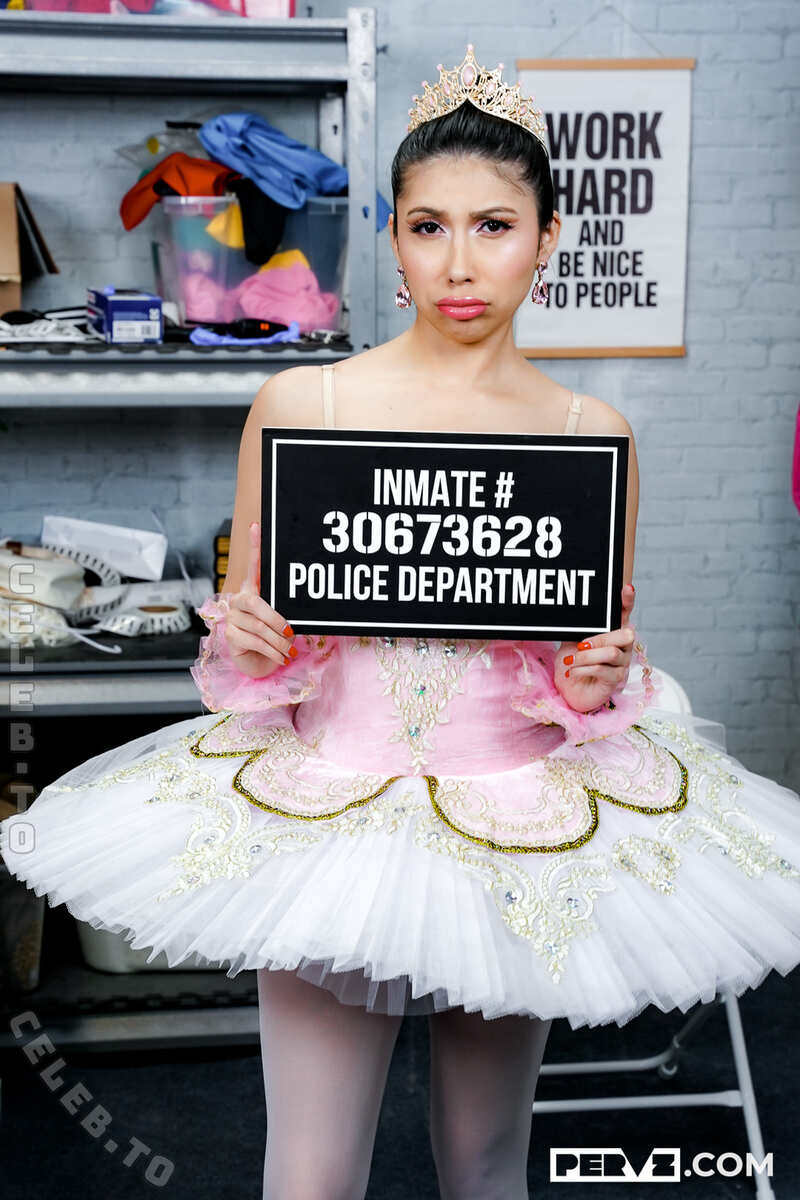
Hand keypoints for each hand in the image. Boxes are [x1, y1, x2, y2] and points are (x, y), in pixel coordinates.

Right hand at [224, 521, 295, 677]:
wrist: (259, 663)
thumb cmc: (274, 638)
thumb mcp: (283, 621)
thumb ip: (285, 611)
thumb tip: (302, 610)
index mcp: (253, 591)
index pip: (253, 566)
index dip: (254, 547)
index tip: (257, 526)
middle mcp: (238, 601)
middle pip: (254, 602)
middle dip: (276, 619)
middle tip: (292, 633)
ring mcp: (232, 618)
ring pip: (258, 627)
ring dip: (279, 642)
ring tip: (290, 651)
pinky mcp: (230, 637)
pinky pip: (255, 642)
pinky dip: (273, 652)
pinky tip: (281, 658)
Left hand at [554, 582, 636, 712]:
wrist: (567, 689)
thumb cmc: (572, 661)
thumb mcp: (572, 640)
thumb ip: (580, 627)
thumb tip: (575, 611)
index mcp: (613, 632)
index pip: (624, 614)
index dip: (627, 602)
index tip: (627, 588)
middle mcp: (623, 647)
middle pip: (625, 634)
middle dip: (599, 638)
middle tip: (581, 645)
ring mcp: (622, 664)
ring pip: (611, 653)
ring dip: (586, 656)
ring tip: (571, 661)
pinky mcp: (615, 681)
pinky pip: (602, 670)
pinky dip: (582, 669)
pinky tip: (572, 671)